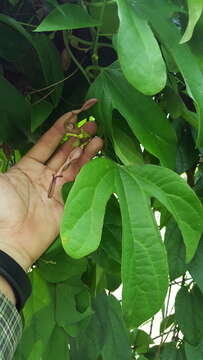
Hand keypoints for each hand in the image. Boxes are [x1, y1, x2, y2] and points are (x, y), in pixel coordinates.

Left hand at [0, 100, 102, 270]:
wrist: (11, 240)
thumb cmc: (2, 207)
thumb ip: (0, 160)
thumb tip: (0, 143)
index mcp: (27, 168)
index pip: (46, 144)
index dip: (58, 129)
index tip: (71, 115)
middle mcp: (43, 177)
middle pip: (63, 153)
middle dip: (76, 138)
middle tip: (90, 124)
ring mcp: (56, 190)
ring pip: (74, 166)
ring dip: (86, 151)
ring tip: (98, 137)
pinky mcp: (67, 204)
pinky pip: (80, 184)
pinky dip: (89, 171)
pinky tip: (97, 159)